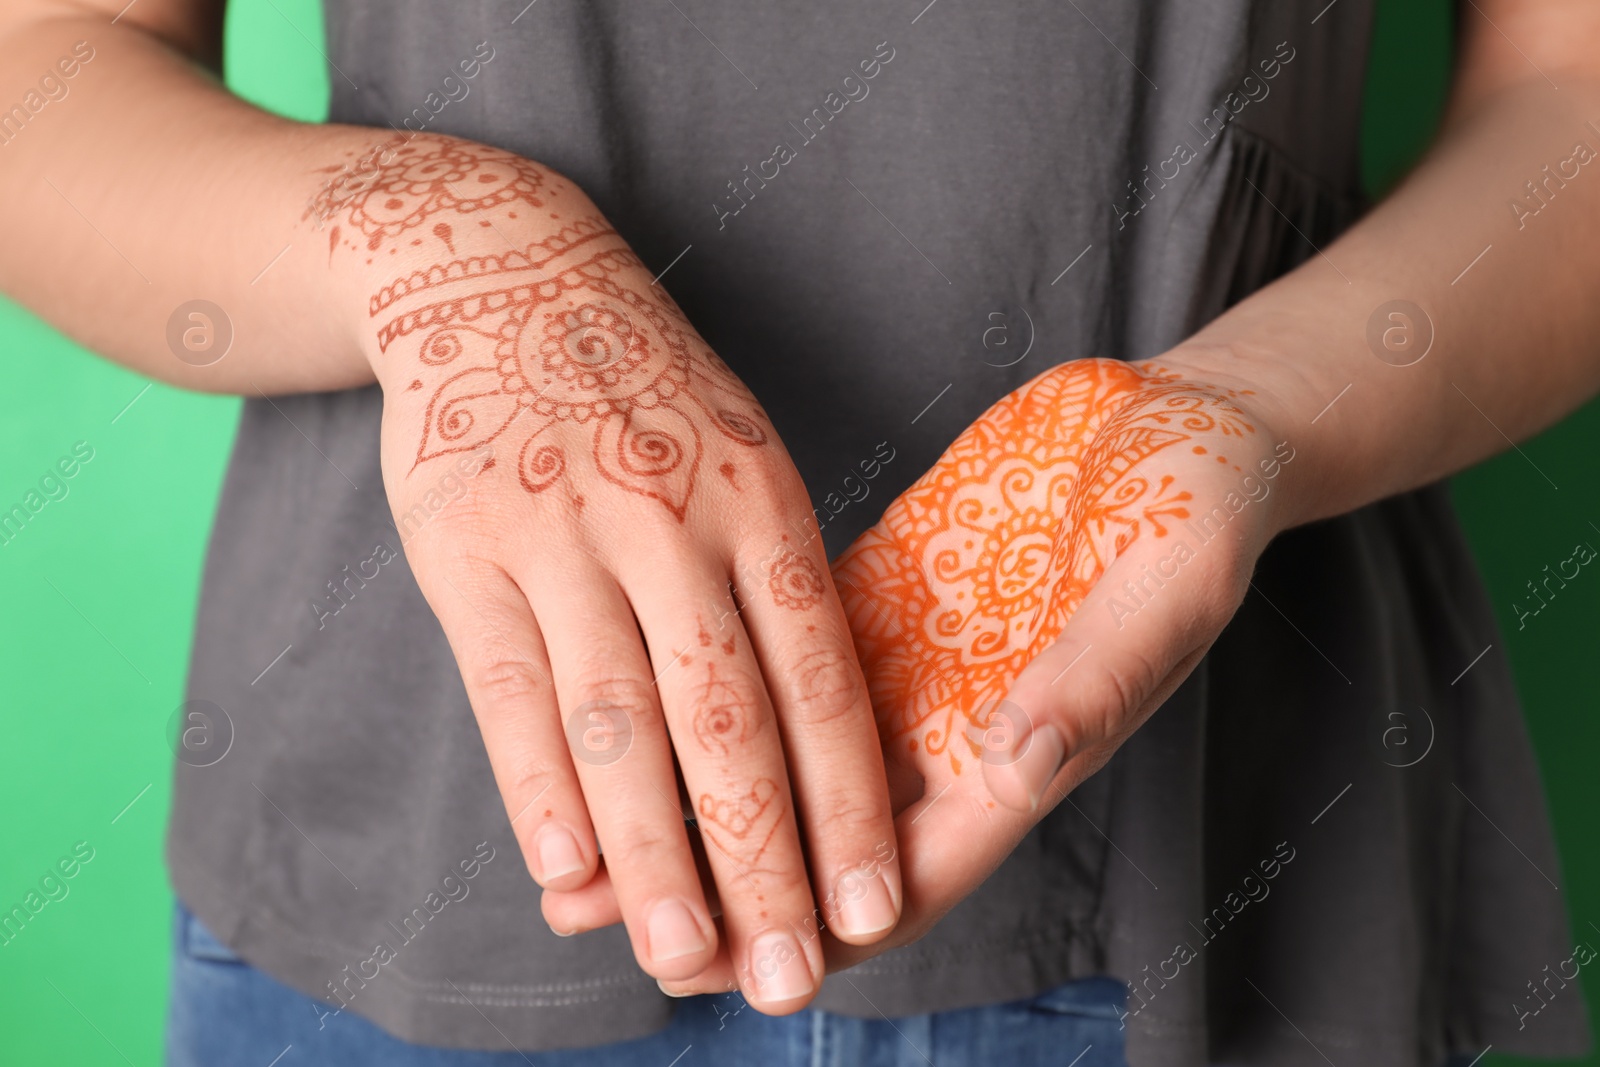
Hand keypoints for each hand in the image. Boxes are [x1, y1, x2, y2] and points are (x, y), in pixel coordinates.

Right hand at [327, 136, 901, 1007]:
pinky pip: (507, 693)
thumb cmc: (647, 400)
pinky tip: (567, 879)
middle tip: (789, 978)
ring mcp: (563, 537)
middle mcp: (669, 524)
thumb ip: (770, 589)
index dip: (849, 802)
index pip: (820, 679)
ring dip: (652, 856)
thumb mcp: (741, 456)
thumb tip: (813, 749)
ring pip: (617, 723)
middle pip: (725, 721)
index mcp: (759, 501)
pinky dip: (538, 792)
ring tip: (682, 959)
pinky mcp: (466, 554)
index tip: (873, 910)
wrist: (501, 274)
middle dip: (763, 862)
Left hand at [546, 355, 1292, 988]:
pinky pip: (768, 667)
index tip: (717, 961)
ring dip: (688, 803)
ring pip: (774, 764)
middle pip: (815, 841)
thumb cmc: (1196, 503)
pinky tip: (627, 703)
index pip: (904, 873)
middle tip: (595, 911)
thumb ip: (1096, 674)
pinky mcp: (859, 594)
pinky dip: (704, 698)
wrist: (1171, 420)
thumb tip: (1018, 756)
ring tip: (576, 836)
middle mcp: (944, 728)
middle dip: (713, 885)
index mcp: (1022, 750)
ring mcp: (897, 663)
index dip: (811, 928)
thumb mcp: (1166, 583)